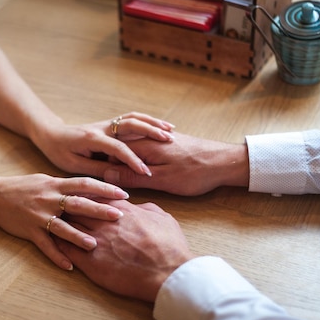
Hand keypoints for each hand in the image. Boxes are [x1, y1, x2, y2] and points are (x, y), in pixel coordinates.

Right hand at [0, 174, 129, 270]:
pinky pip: (45, 246)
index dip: (105, 188)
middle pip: (78, 204)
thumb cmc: (23, 187)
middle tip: (119, 216)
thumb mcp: (46, 181)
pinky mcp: (29, 231)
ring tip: (94, 245)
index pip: (84, 184)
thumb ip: (67, 186)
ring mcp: (39, 216)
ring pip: (62, 227)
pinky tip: (69, 267)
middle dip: (99, 210)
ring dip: (78, 237)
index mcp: (55, 184)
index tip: (123, 194)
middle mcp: (49, 199)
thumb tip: (91, 187)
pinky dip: (57, 257)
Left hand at [32, 112, 174, 177]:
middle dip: (151, 132)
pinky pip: (132, 119)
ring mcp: (108, 123)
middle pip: (131, 125)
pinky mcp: (111, 124)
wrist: (51, 135)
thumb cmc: (60, 152)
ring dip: (153, 123)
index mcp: (93, 138)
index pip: (118, 148)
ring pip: (134, 118)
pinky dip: (148, 121)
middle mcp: (103, 127)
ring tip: (170, 131)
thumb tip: (114, 179)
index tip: (146, 172)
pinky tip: (161, 126)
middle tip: (169, 141)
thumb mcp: (74, 166)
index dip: (132, 160)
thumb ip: (95, 170)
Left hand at [56, 200, 195, 301]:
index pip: (94, 195)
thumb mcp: (162, 218)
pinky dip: (57, 244)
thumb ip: (146, 208)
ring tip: (48, 219)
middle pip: (76, 208)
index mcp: (120, 210)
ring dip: (58, 222)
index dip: (84, 195)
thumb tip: (137, 206)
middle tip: (55, 204)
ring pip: (68, 226)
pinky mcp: (90, 263)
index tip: (76, 194)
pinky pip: (66, 250)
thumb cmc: (169, 247)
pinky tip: (50, 242)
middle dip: (66, 205)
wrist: (167, 273)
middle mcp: (104, 222)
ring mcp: (95, 242)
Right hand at [103, 132, 249, 195]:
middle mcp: (148, 139)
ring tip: (113, 174)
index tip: (94, 180)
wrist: (225, 161)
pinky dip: (136, 157)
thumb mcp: (163, 180)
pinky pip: (144, 148)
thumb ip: (134, 177)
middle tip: (99, 177)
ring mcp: (158, 140)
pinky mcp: (167, 144)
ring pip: (132, 147)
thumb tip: (108, 175)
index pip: (113, 152)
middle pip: (120, 147)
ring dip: (123, 160)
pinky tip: (136, 169)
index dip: (102, 166)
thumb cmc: (195, 172)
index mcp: (144, 146)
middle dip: (109, 161)